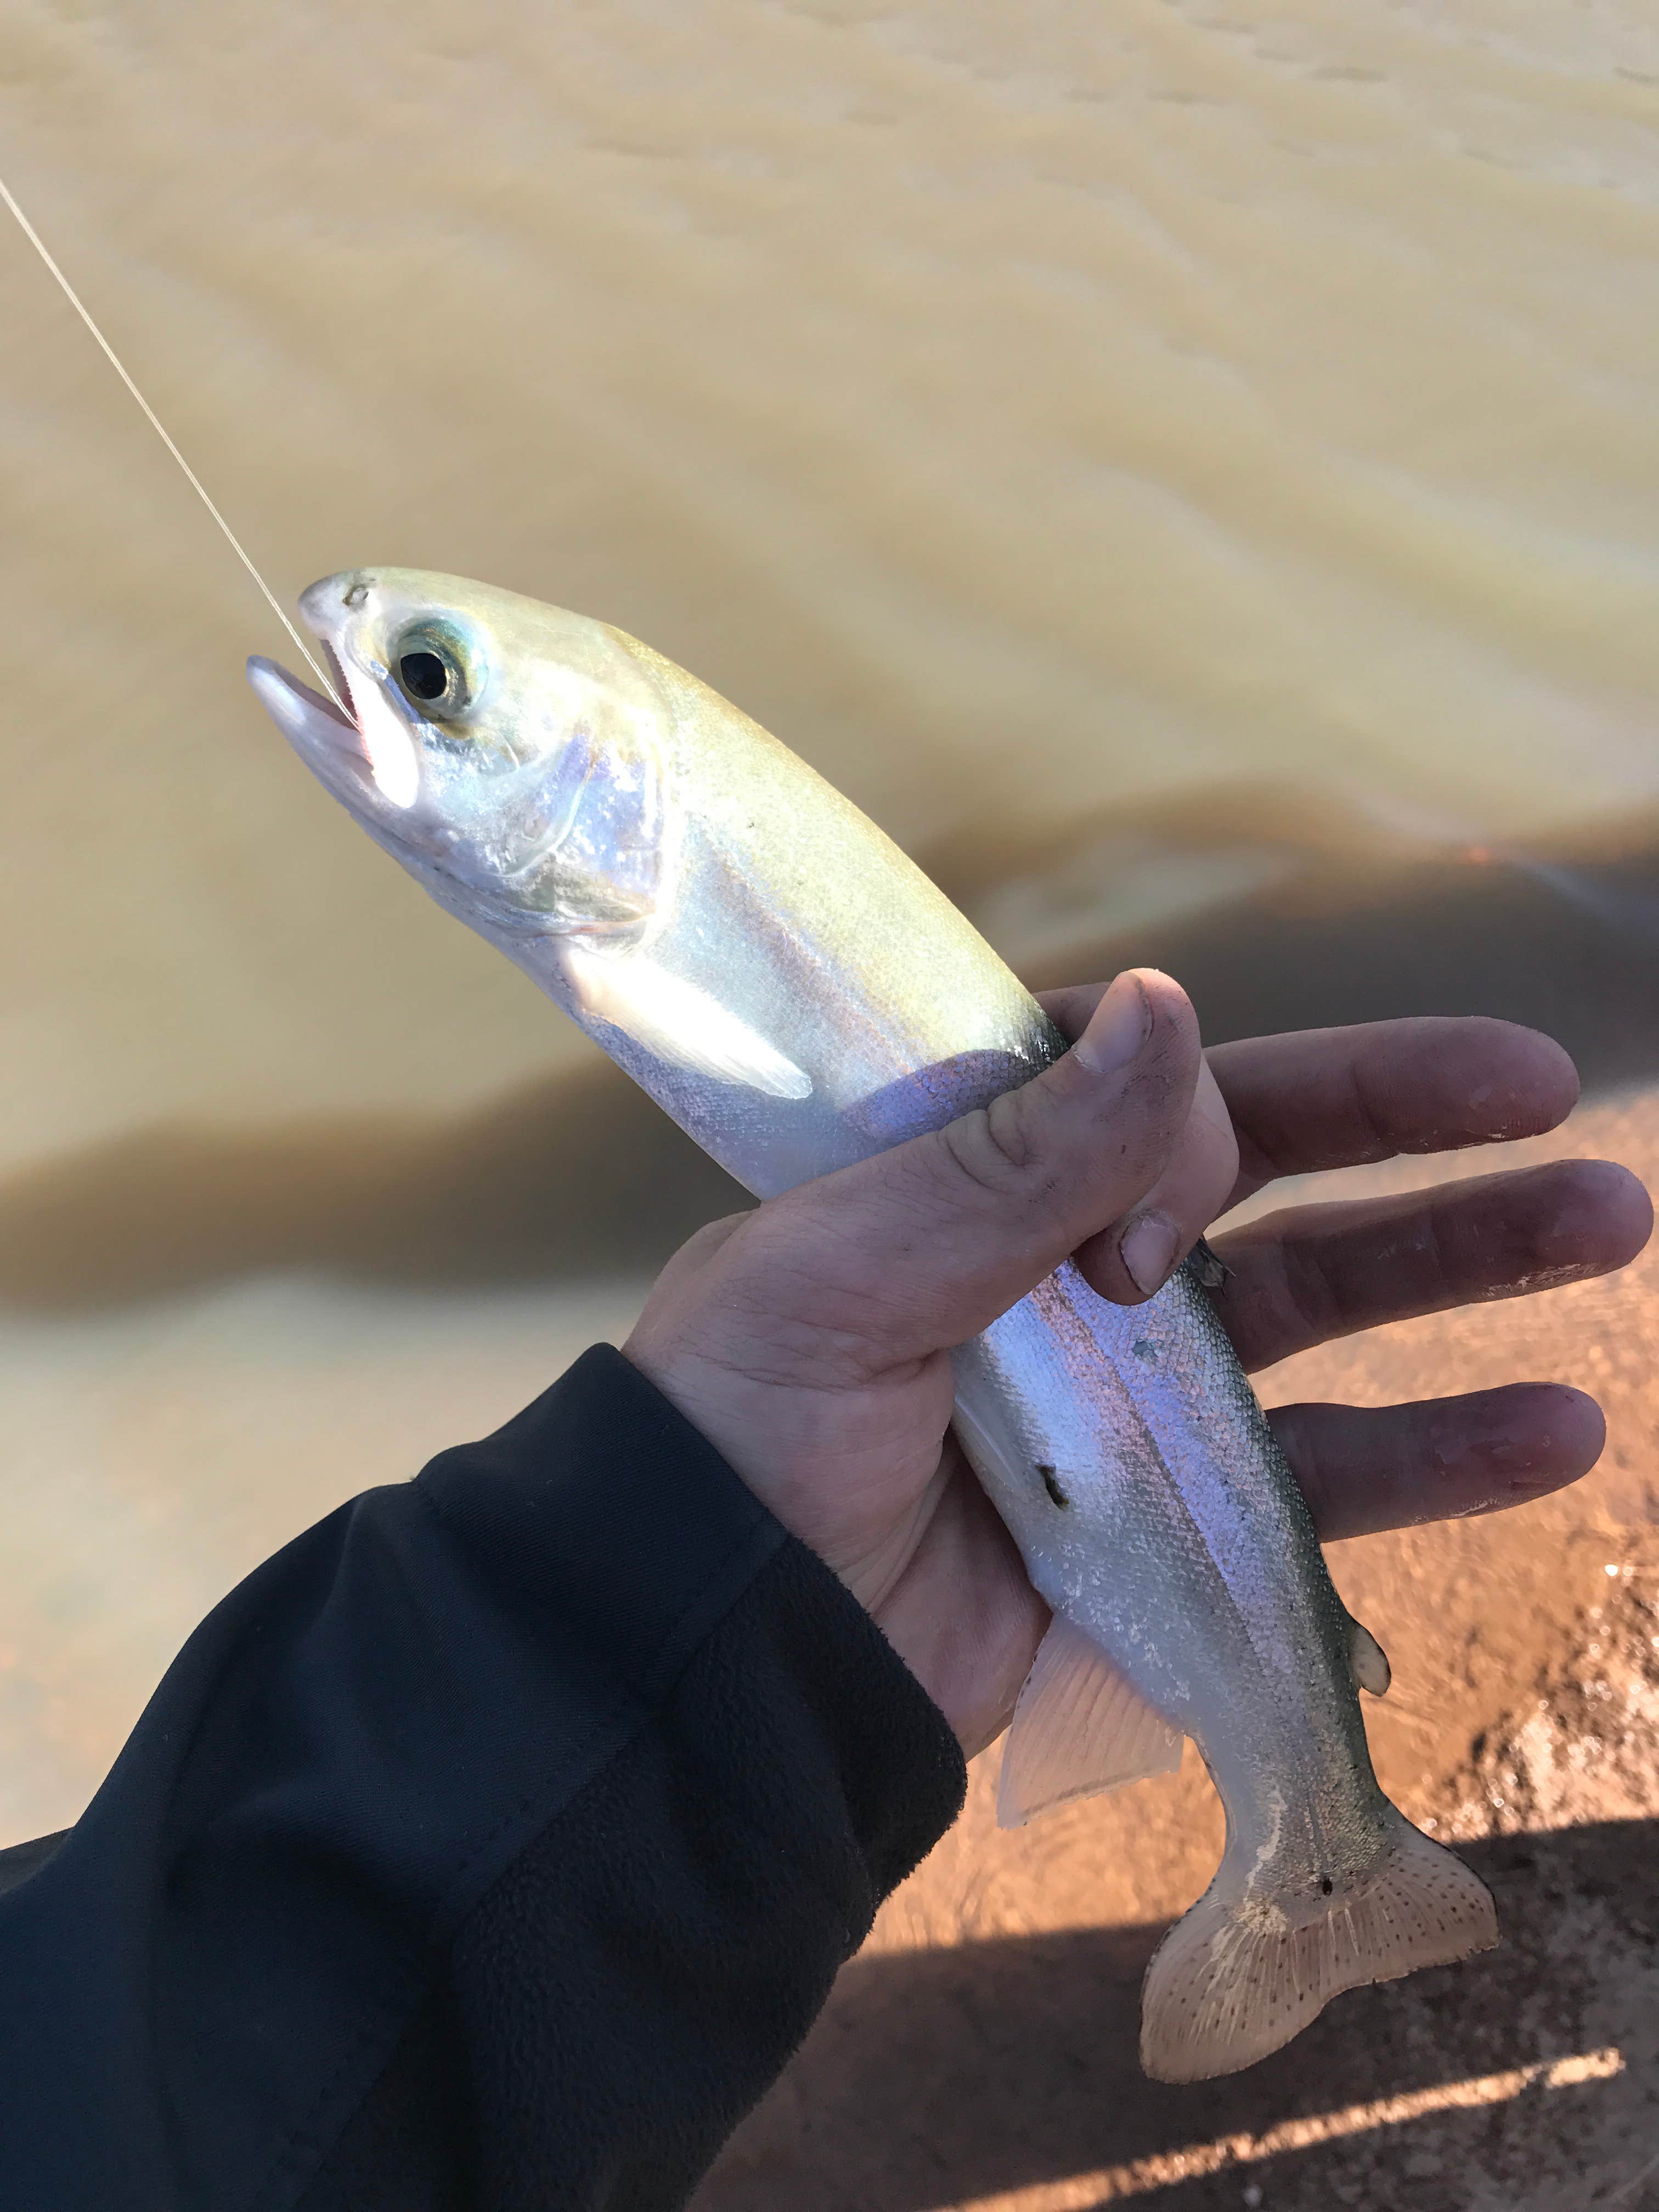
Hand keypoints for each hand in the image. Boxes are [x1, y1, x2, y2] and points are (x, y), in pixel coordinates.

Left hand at [624, 976, 1650, 1757]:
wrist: (708, 1653)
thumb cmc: (736, 1434)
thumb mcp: (838, 1270)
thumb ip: (1011, 1160)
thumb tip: (1166, 1006)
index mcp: (978, 1179)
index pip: (1141, 1090)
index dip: (1204, 1104)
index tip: (1199, 1183)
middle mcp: (1066, 1271)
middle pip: (1269, 1177)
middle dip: (1411, 1134)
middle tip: (1554, 1098)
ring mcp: (1129, 1402)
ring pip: (1324, 1314)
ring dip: (1463, 1272)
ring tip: (1610, 1230)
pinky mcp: (1167, 1527)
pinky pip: (1320, 1479)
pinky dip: (1434, 1458)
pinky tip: (1549, 1434)